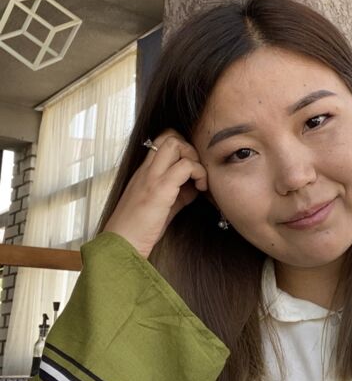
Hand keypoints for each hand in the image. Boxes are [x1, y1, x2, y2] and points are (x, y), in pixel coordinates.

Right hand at [103, 130, 208, 258]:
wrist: (122, 246)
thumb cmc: (138, 230)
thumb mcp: (161, 207)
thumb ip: (177, 194)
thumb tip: (194, 187)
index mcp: (144, 172)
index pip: (162, 142)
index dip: (182, 149)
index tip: (191, 171)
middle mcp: (146, 170)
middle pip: (168, 135)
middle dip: (189, 147)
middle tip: (196, 171)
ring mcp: (151, 177)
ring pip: (175, 143)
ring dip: (194, 158)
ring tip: (199, 180)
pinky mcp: (159, 189)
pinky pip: (185, 166)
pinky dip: (199, 173)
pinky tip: (200, 189)